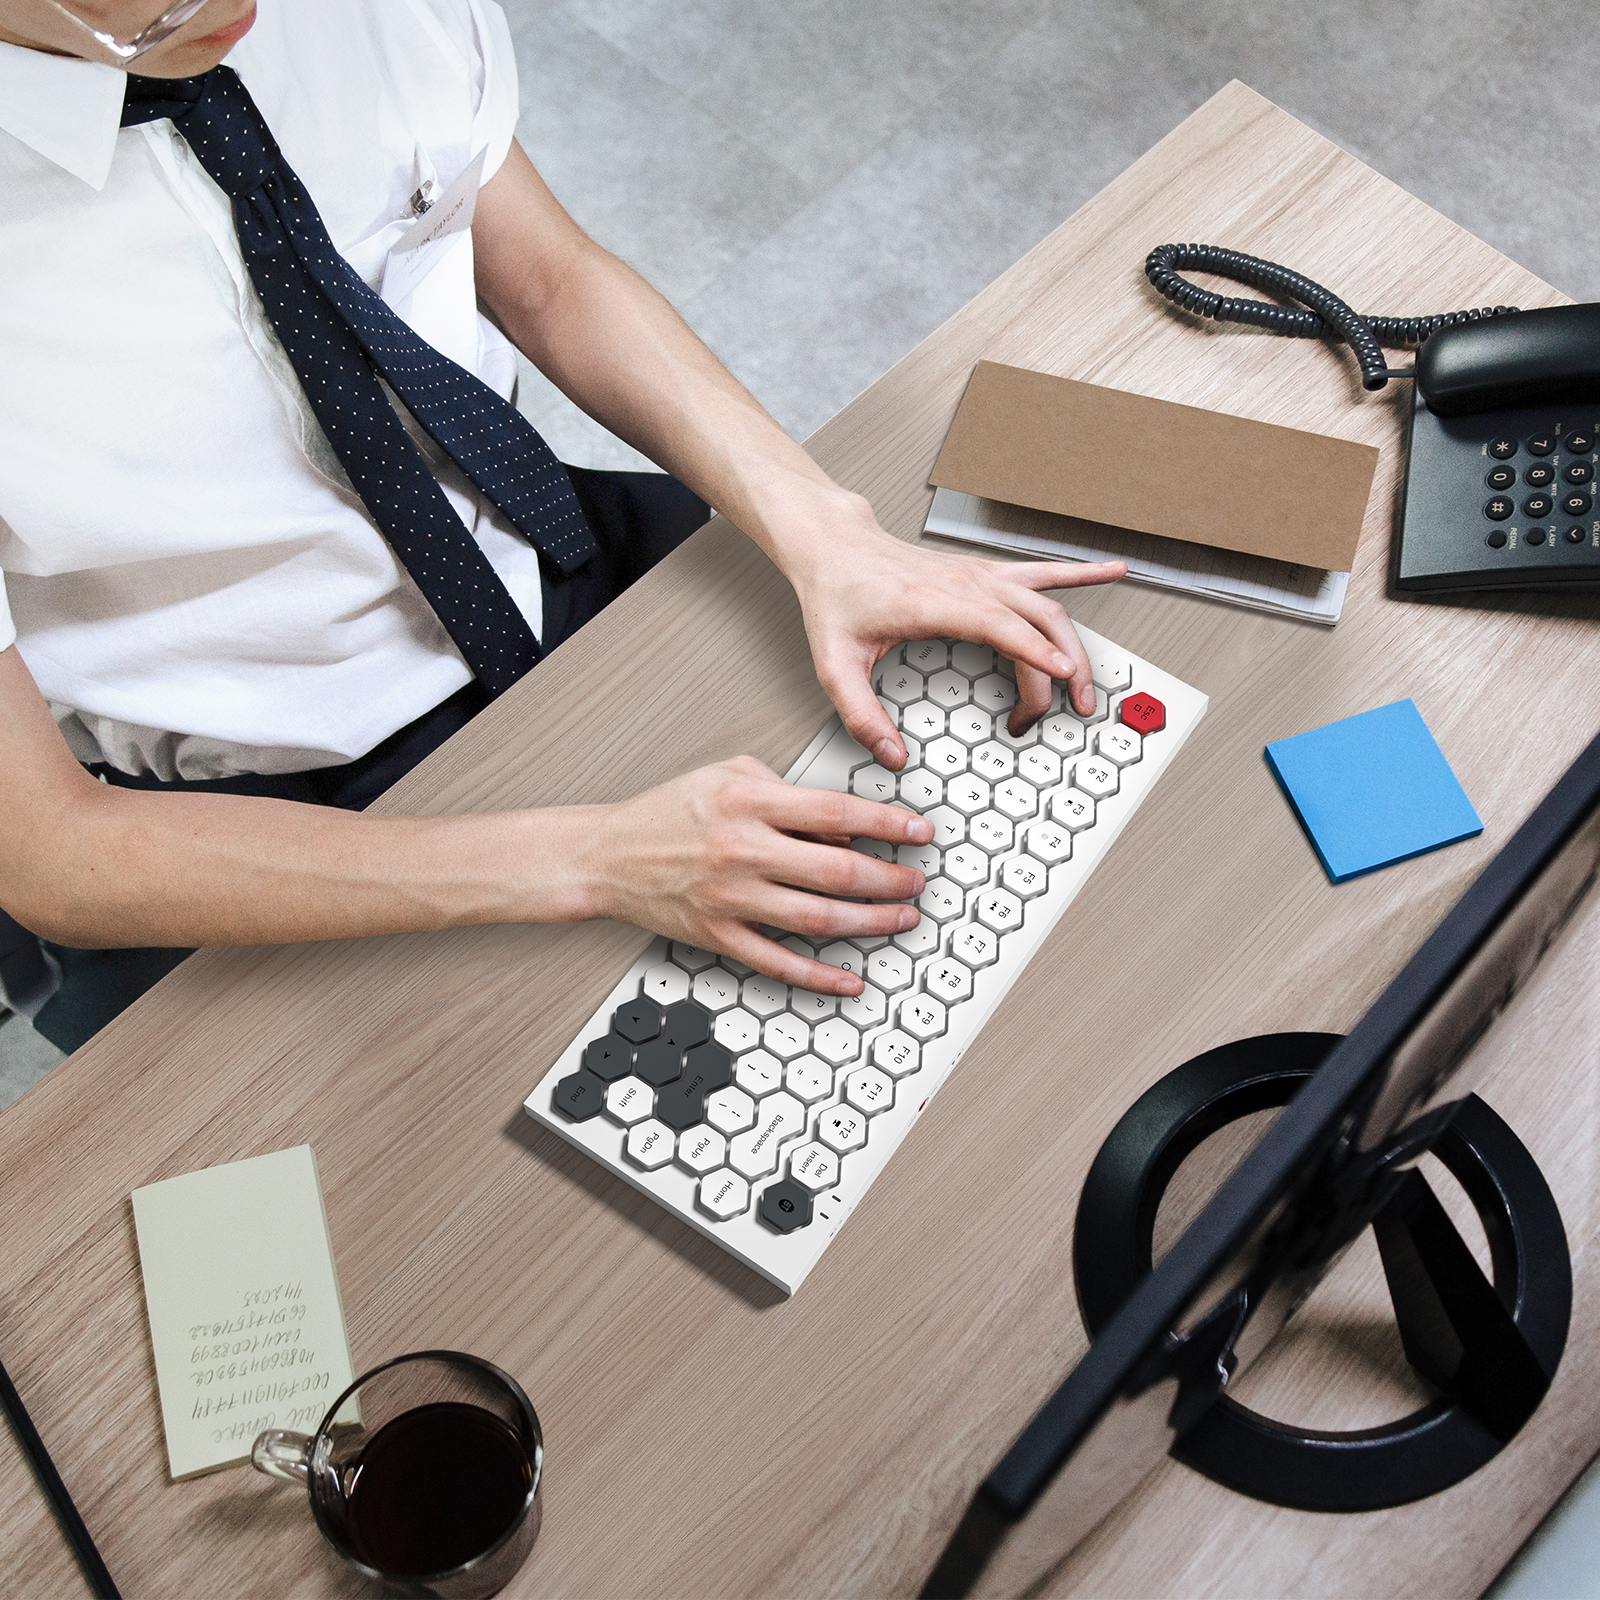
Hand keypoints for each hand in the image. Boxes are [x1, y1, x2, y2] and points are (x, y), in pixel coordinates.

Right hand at [579, 757, 934, 993]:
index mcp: (747, 802)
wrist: (607, 856)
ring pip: (818, 919)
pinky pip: (779, 963)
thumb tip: (843, 831)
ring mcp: (730, 898)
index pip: (837, 813)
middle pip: (837, 871)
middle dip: (891, 879)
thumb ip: (789, 792)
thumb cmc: (670, 811)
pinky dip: (820, 977)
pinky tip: (851, 979)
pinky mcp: (718, 936)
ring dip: (871, 922)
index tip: (921, 832)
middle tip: (917, 882)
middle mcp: (741, 850)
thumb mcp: (730, 774)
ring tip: (901, 918)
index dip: (889, 823)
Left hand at [780, 492, 1125, 770]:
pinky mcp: (983, 573)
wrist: (835, 548)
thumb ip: (861, 715)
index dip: (1036, 651)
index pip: (999, 626)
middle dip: (1066, 666)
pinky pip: (1040, 572)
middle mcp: (964, 584)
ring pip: (1046, 603)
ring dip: (1074, 641)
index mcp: (932, 603)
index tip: (1065, 678)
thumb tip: (892, 755)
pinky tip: (1111, 571)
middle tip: (1073, 708)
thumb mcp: (834, 665)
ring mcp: (978, 575)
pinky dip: (1079, 573)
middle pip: (1036, 621)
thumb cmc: (837, 598)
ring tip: (1086, 682)